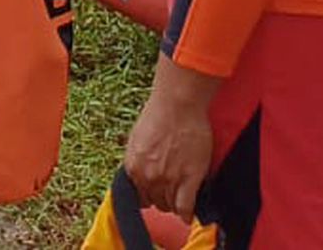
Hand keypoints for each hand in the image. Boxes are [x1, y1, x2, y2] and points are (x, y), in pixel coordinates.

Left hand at [124, 58, 219, 219]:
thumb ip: (138, 159)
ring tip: (181, 203)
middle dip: (161, 200)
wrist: (177, 106)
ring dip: (175, 206)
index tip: (154, 196)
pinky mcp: (188, 180)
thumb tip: (140, 171)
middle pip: (154, 202)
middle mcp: (147, 176)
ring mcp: (168, 180)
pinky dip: (187, 214)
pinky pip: (185, 207)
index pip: (137, 194)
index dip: (147, 195)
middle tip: (170, 195)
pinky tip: (189, 216)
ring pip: (170, 206)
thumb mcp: (138, 138)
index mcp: (132, 166)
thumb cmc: (159, 115)